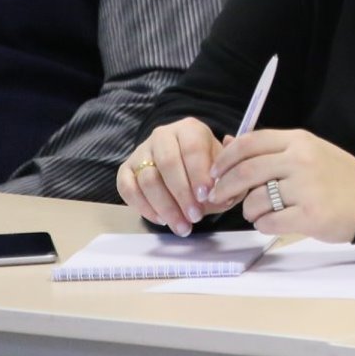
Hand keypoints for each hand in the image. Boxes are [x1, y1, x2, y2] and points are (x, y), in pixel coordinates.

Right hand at [118, 117, 224, 235]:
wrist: (185, 168)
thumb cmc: (207, 171)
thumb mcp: (224, 172)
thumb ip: (228, 180)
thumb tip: (224, 190)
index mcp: (190, 129)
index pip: (192, 148)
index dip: (198, 173)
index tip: (206, 196)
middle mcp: (163, 135)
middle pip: (168, 164)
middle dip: (182, 194)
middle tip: (195, 217)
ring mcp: (141, 151)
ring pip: (148, 179)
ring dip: (165, 207)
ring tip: (182, 226)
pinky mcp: (126, 169)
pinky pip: (128, 189)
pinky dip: (144, 208)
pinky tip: (162, 220)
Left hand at [210, 128, 354, 242]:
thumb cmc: (337, 176)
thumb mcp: (308, 151)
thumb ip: (272, 149)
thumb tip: (228, 144)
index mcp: (299, 141)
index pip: (250, 143)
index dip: (225, 159)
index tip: (214, 172)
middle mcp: (300, 161)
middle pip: (246, 172)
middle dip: (224, 187)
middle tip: (217, 197)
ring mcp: (305, 189)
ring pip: (255, 200)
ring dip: (248, 210)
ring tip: (258, 212)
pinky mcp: (309, 216)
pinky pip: (269, 222)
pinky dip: (264, 225)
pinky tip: (274, 222)